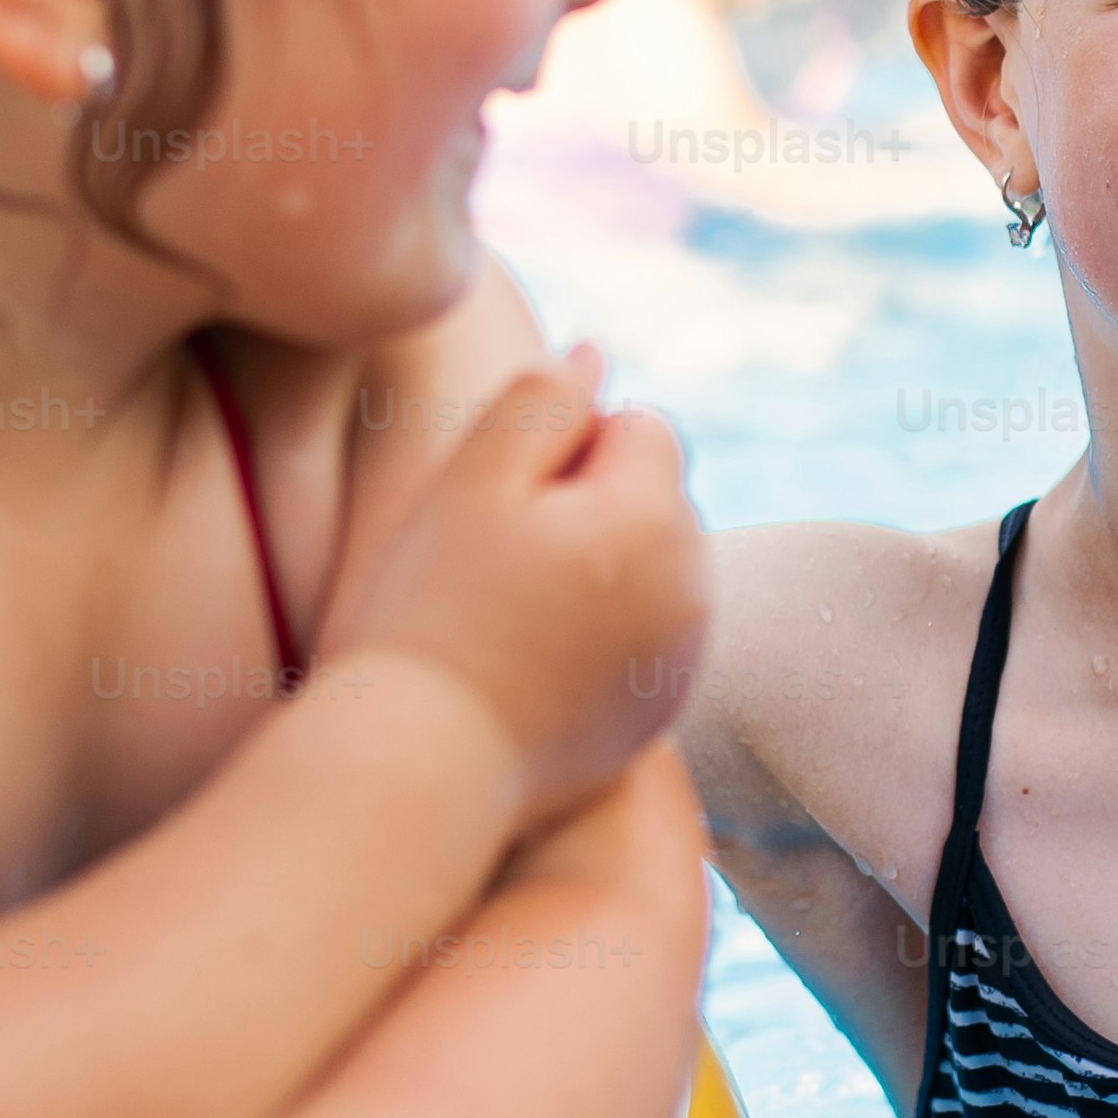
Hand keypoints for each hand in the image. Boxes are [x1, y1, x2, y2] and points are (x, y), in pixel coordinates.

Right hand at [317, 345, 704, 826]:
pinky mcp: (657, 712)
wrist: (423, 762)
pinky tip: (528, 661)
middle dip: (591, 506)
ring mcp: (683, 659)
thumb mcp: (472, 479)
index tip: (499, 509)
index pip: (638, 427)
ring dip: (599, 566)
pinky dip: (601, 631)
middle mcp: (694, 589)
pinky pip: (641, 632)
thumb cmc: (432, 610)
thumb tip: (597, 355)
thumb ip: (543, 403)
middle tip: (497, 564)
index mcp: (659, 519)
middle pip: (654, 496)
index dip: (560, 451)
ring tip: (510, 615)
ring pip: (648, 564)